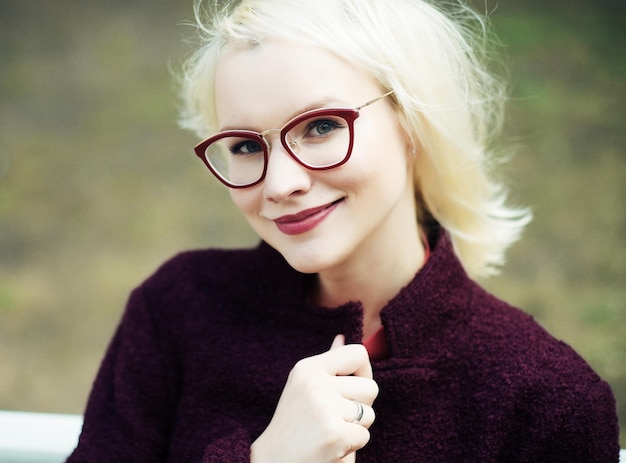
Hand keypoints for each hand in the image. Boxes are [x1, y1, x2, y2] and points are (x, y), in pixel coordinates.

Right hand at [250, 335, 377, 462]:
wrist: (275, 462)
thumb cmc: (294, 424)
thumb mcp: (305, 386)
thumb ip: (329, 364)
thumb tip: (342, 337)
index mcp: (308, 368)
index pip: (358, 353)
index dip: (363, 371)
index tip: (352, 387)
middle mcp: (315, 383)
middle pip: (371, 387)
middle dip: (361, 406)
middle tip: (336, 417)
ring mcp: (324, 408)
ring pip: (369, 414)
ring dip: (356, 427)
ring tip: (330, 431)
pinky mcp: (334, 433)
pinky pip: (364, 436)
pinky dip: (352, 445)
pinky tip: (330, 446)